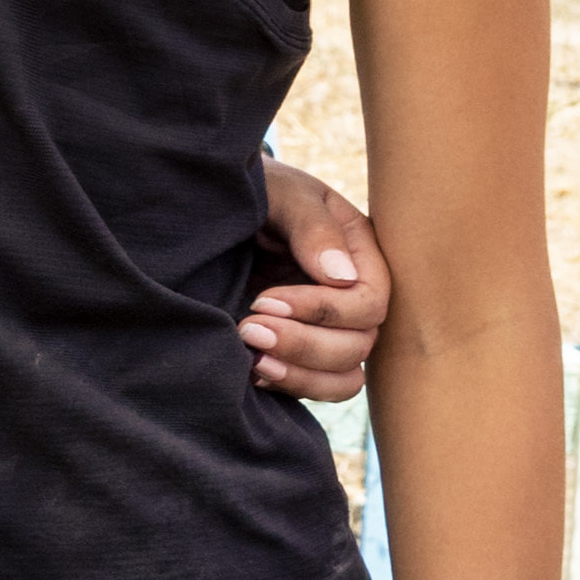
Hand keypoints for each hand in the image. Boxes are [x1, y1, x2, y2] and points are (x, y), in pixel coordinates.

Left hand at [248, 156, 392, 403]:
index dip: (324, 311)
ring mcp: (326, 329)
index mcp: (358, 255)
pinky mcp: (298, 351)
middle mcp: (351, 296)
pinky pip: (317, 387)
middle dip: (305, 344)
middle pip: (358, 344)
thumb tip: (342, 276)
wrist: (209, 213)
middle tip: (249, 328)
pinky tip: (251, 373)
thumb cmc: (252, 192)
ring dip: (301, 375)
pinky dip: (291, 387)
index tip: (266, 300)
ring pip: (344, 377)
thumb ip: (312, 227)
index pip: (370, 302)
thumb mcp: (281, 194)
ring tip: (253, 360)